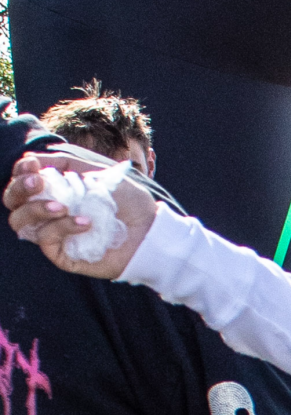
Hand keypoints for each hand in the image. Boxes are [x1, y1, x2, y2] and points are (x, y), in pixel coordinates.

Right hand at [4, 153, 157, 278]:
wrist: (152, 229)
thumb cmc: (127, 202)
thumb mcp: (97, 174)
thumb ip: (65, 164)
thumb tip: (30, 158)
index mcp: (54, 193)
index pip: (21, 183)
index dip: (20, 172)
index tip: (32, 164)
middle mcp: (48, 215)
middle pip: (13, 203)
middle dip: (20, 188)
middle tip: (38, 182)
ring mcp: (54, 235)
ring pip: (20, 222)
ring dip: (36, 209)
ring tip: (63, 206)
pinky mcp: (63, 255)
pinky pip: (46, 240)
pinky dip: (61, 227)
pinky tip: (85, 223)